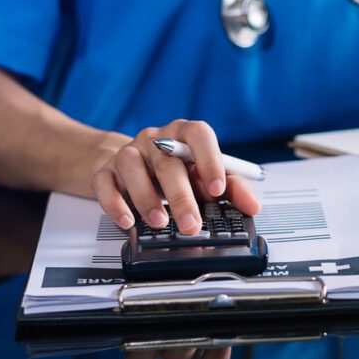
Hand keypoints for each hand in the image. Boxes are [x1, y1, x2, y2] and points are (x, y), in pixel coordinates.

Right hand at [91, 120, 260, 233]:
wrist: (136, 166)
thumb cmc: (178, 170)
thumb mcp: (208, 176)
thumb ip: (234, 188)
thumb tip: (253, 205)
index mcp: (184, 134)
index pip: (198, 134)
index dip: (209, 160)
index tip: (218, 190)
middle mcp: (156, 139)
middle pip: (167, 160)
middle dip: (181, 196)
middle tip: (191, 224)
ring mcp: (129, 152)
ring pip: (133, 166)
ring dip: (147, 198)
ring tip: (160, 222)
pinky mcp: (107, 171)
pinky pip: (105, 182)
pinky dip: (115, 203)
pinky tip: (128, 220)